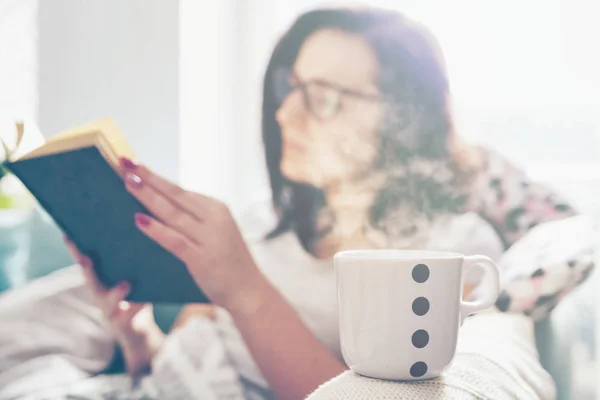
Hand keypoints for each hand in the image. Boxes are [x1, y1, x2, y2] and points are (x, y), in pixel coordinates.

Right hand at [64, 238, 164, 375]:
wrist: (141, 335)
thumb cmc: (136, 299)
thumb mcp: (131, 278)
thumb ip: (128, 262)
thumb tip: (139, 230)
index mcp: (100, 282)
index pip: (84, 263)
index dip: (75, 250)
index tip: (68, 234)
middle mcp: (100, 296)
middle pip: (91, 281)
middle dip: (87, 268)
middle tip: (86, 256)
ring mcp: (110, 312)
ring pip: (109, 302)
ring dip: (117, 292)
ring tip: (126, 284)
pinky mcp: (123, 325)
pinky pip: (130, 315)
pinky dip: (139, 306)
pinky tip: (147, 299)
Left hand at [119, 157, 267, 313]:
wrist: (248, 290)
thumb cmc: (230, 262)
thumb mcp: (217, 232)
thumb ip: (195, 219)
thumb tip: (162, 206)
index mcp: (217, 209)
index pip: (181, 190)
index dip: (156, 178)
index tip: (135, 165)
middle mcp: (213, 218)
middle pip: (174, 195)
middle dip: (148, 178)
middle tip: (125, 163)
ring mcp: (207, 238)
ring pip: (171, 212)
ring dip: (148, 196)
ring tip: (127, 182)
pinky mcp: (201, 258)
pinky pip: (174, 240)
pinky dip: (156, 229)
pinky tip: (139, 219)